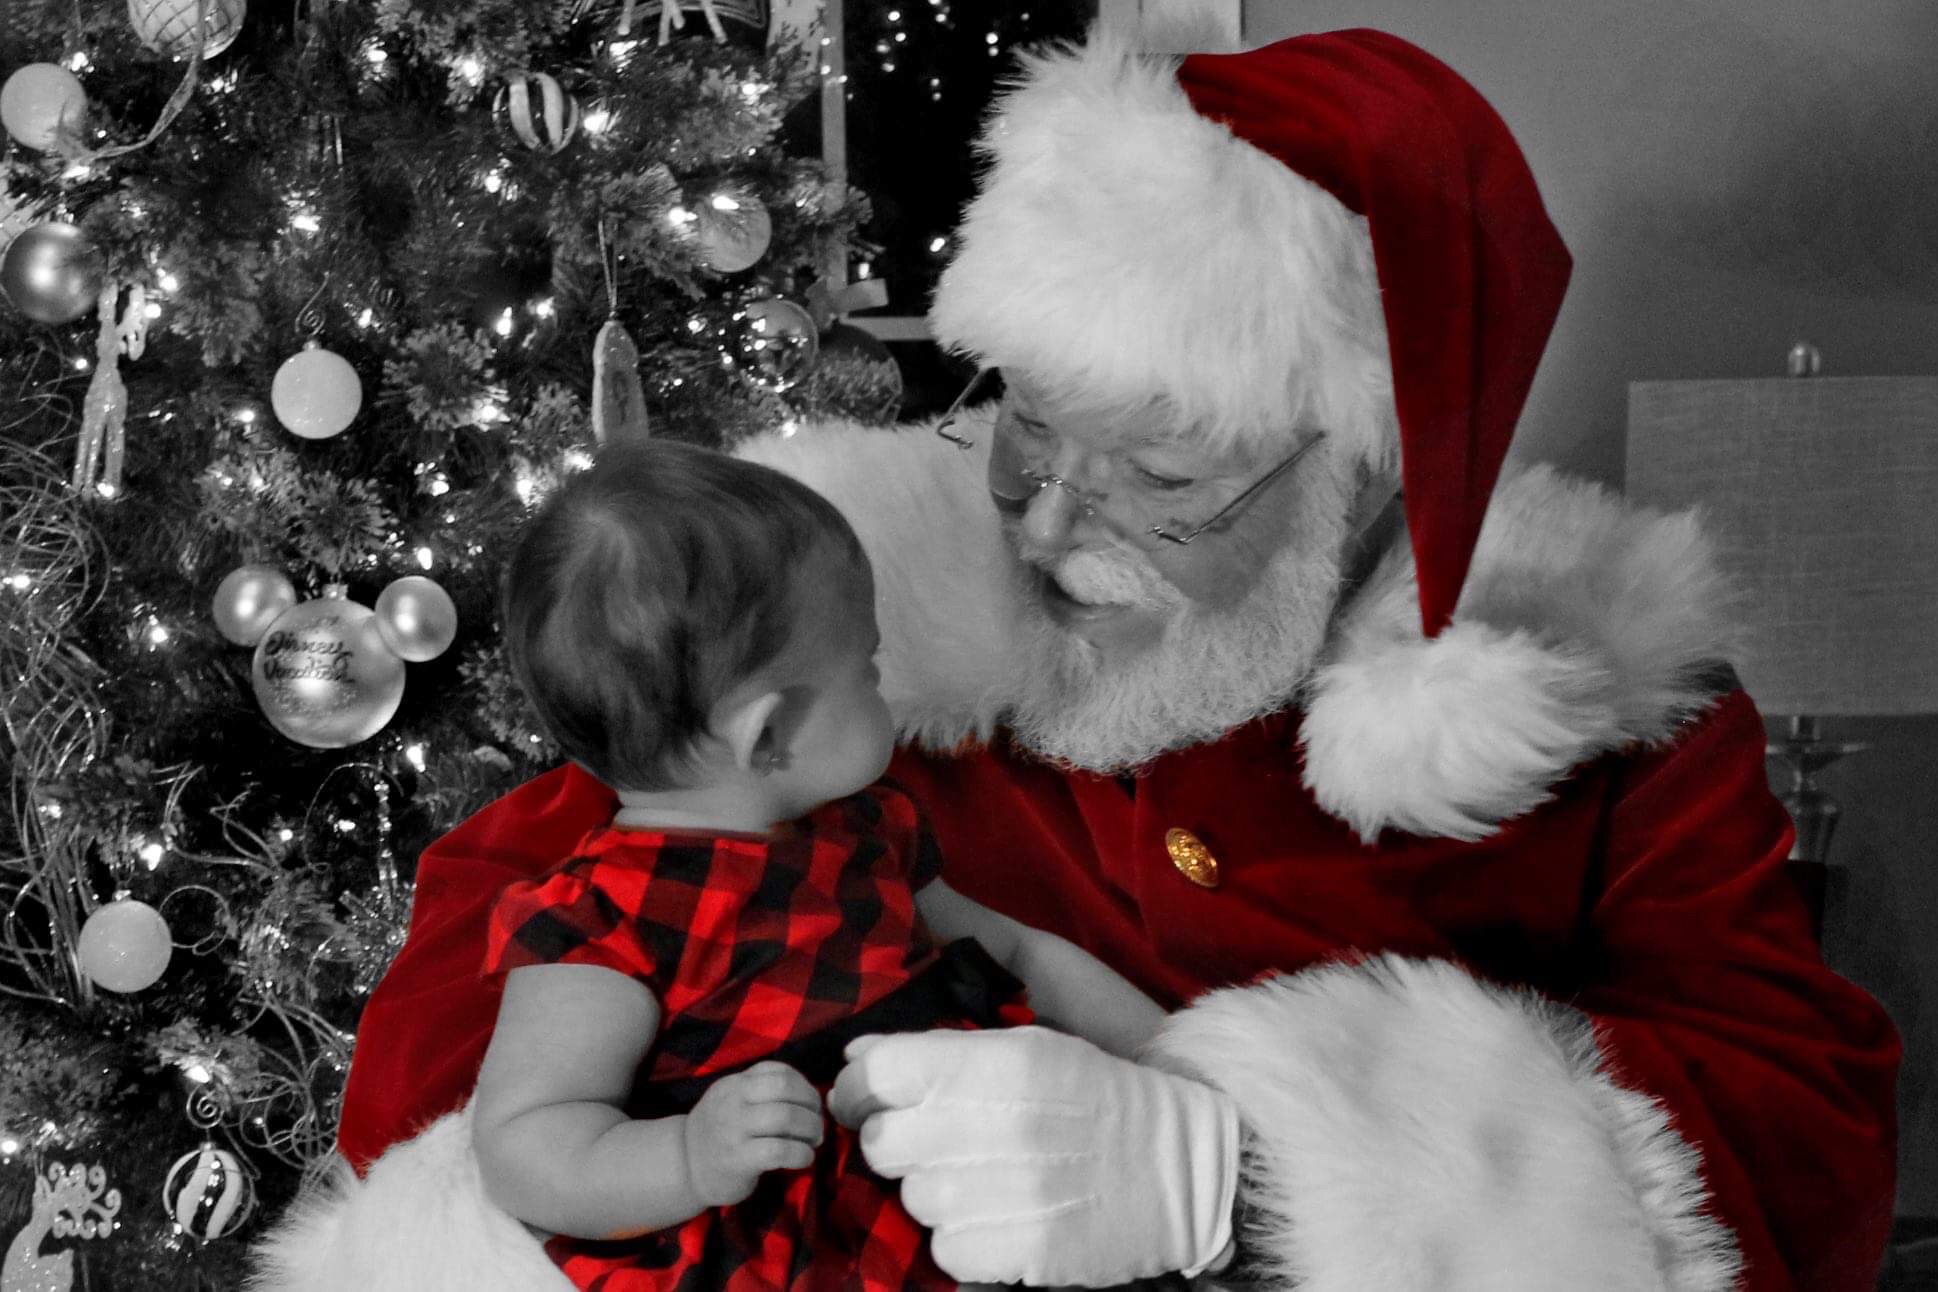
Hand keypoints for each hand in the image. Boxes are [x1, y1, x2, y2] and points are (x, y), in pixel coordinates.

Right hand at [682, 1061, 823, 1206]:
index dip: (803, 1085)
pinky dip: (801, 1154)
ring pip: (784, 1117)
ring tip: (813, 1141)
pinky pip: (779, 1150)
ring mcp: (733, 1130)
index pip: (776, 1070)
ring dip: (810, 1129)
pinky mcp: (738, 1160)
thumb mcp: (732, 1101)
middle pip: (783, 1088)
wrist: (684, 1166)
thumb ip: (761, 1092)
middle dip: (811, 1105)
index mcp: (734, 1084)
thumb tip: (811, 1098)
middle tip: (816, 1124)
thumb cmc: (718, 1133)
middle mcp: (732, 1101)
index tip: (811, 1103)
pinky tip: (804, 1159)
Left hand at [829, 1027, 1237, 1286]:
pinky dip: (964, 1237)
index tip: (863, 1097)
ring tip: (984, 1175)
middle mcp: (1001, 1125)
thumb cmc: (1099, 1099)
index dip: (858, 1087)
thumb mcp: (1033, 1049)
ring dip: (935, 1189)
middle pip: (886, 1142)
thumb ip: (943, 1050)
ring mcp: (1011, 1193)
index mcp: (1003, 1062)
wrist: (1184, 1168)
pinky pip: (946, 1247)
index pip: (882, 1073)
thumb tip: (858, 1054)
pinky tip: (1001, 1213)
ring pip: (913, 1198)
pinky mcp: (1022, 1250)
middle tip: (937, 1140)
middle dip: (900, 1141)